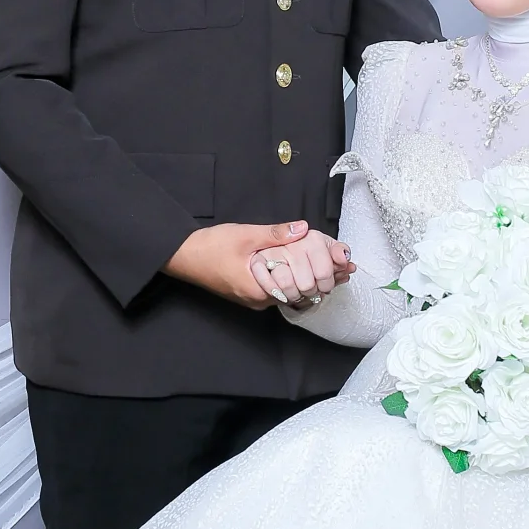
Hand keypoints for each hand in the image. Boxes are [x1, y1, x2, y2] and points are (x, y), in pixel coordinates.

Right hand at [164, 221, 343, 310]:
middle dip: (322, 280)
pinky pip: (278, 288)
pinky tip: (305, 269)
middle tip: (346, 268)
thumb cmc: (210, 248)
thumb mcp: (245, 236)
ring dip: (310, 280)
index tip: (343, 269)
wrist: (182, 256)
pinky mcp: (249, 291)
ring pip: (290, 291)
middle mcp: (259, 299)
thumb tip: (302, 228)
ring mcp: (254, 297)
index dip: (324, 278)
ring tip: (334, 269)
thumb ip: (274, 234)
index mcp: (259, 289)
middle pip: (299, 293)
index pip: (301, 289)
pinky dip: (294, 278)